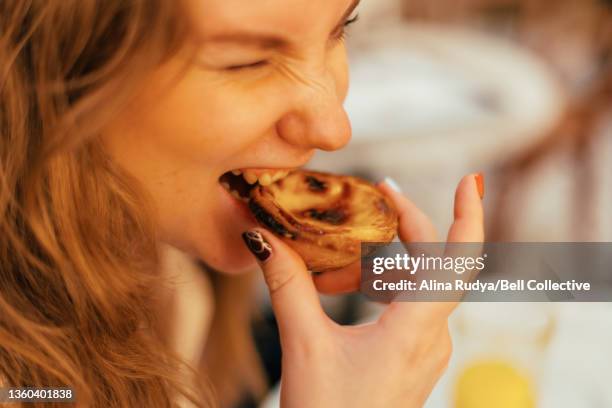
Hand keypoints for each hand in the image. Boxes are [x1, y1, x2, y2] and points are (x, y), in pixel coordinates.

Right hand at [241, 174, 483, 406]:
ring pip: (419, 283)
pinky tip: (349, 282)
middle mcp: (432, 337)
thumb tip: (263, 237)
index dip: (469, 217)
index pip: (458, 264)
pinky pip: (410, 304)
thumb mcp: (304, 345)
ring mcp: (427, 348)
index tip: (470, 180)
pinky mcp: (415, 355)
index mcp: (415, 331)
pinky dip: (383, 283)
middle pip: (435, 262)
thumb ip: (287, 286)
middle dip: (408, 222)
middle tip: (379, 191)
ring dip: (387, 257)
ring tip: (346, 242)